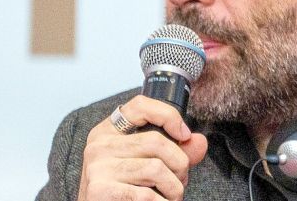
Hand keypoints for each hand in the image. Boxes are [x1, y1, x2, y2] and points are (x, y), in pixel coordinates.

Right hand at [77, 95, 207, 200]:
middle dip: (180, 163)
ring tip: (172, 195)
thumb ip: (175, 151)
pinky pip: (146, 195)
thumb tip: (200, 142)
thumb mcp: (145, 164)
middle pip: (156, 141)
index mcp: (108, 131)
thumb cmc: (124, 189)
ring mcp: (97, 167)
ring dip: (174, 188)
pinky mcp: (99, 190)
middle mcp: (99, 145)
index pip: (140, 105)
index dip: (168, 115)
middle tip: (181, 179)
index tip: (185, 134)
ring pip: (156, 168)